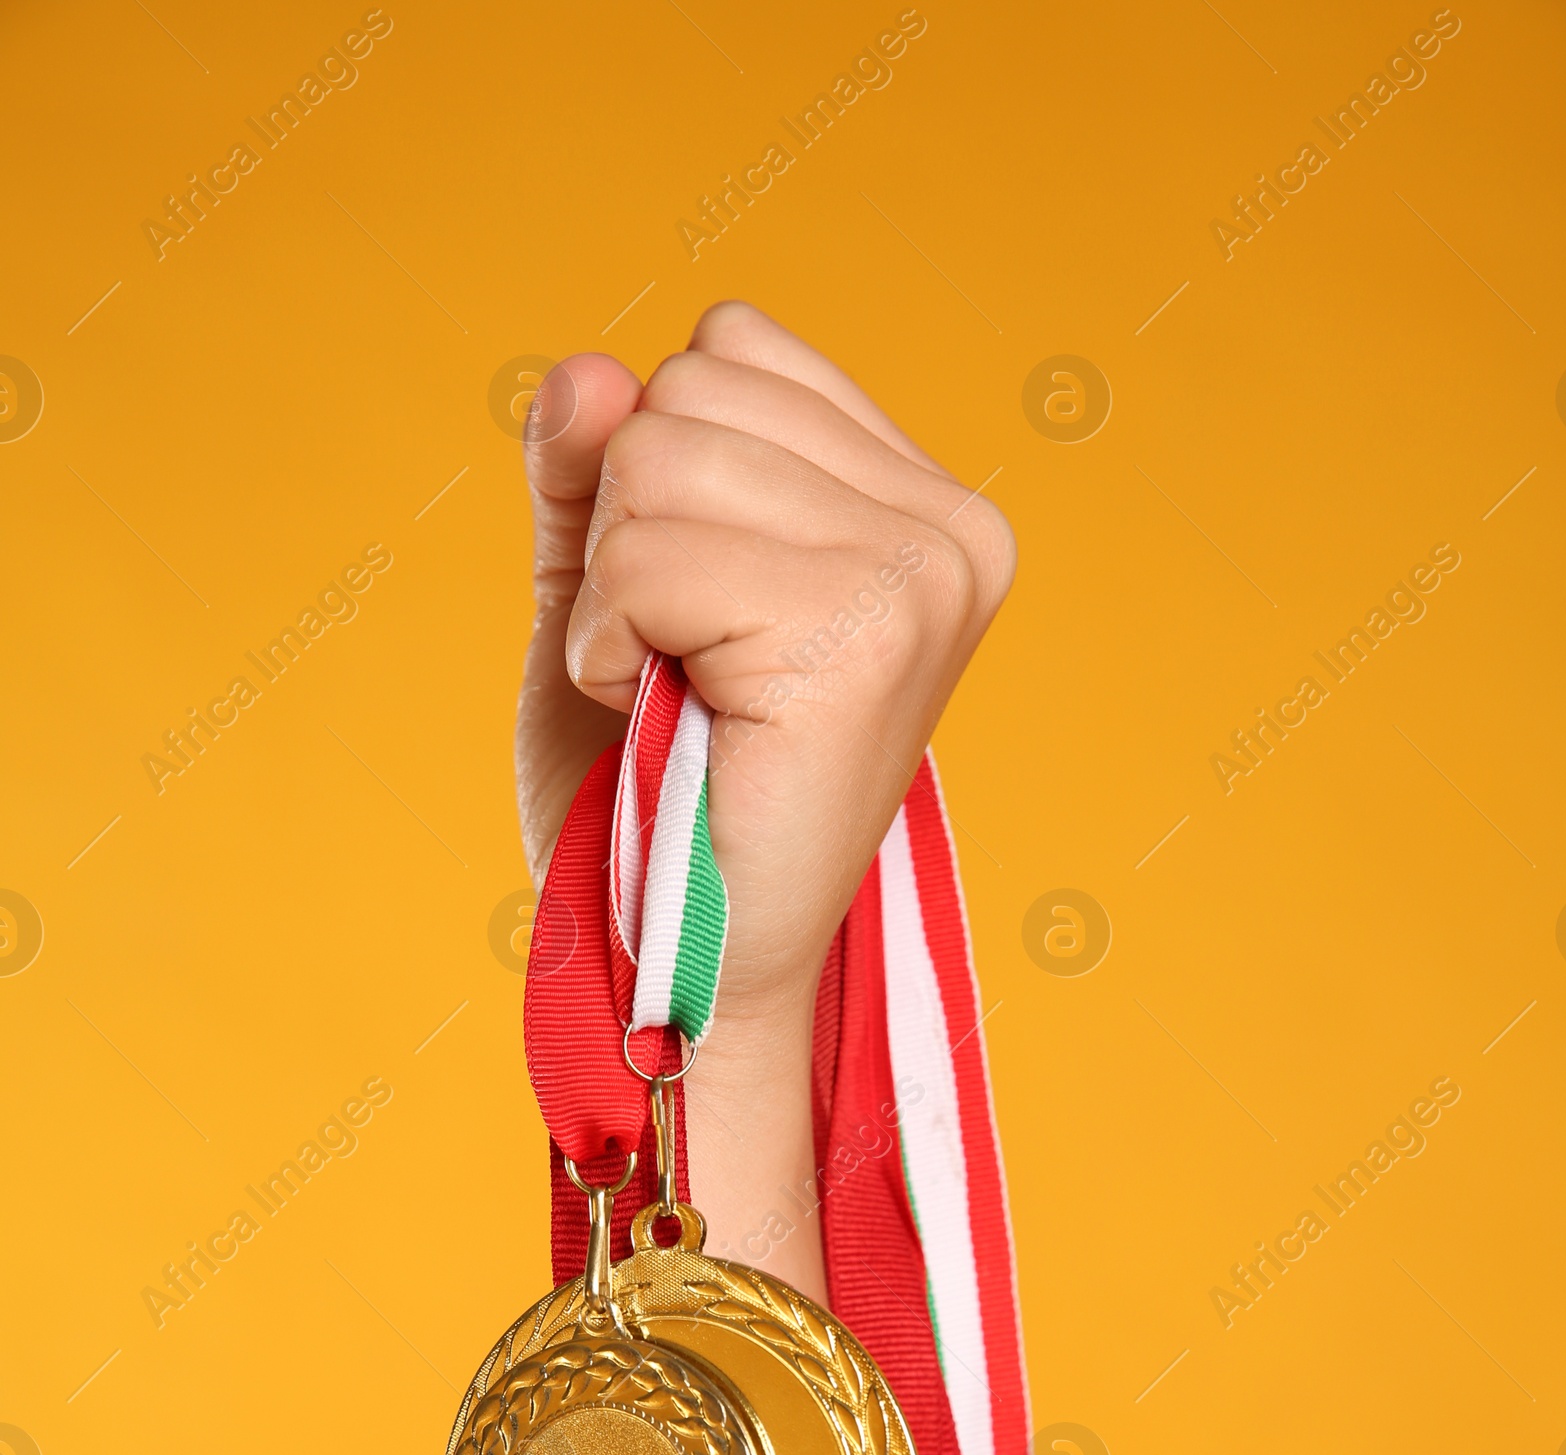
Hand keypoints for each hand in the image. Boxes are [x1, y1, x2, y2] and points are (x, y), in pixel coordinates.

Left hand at [514, 301, 1014, 1031]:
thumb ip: (592, 470)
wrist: (693, 965)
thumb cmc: (654, 792)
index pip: (731, 347)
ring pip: (659, 456)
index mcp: (923, 501)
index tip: (694, 611)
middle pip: (689, 388)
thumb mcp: (607, 592)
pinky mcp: (865, 641)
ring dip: (614, 588)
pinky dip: (610, 638)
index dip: (654, 471)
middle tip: (675, 664)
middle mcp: (952, 528)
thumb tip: (582, 368)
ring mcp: (922, 578)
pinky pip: (650, 556)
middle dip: (627, 526)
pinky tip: (662, 715)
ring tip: (673, 692)